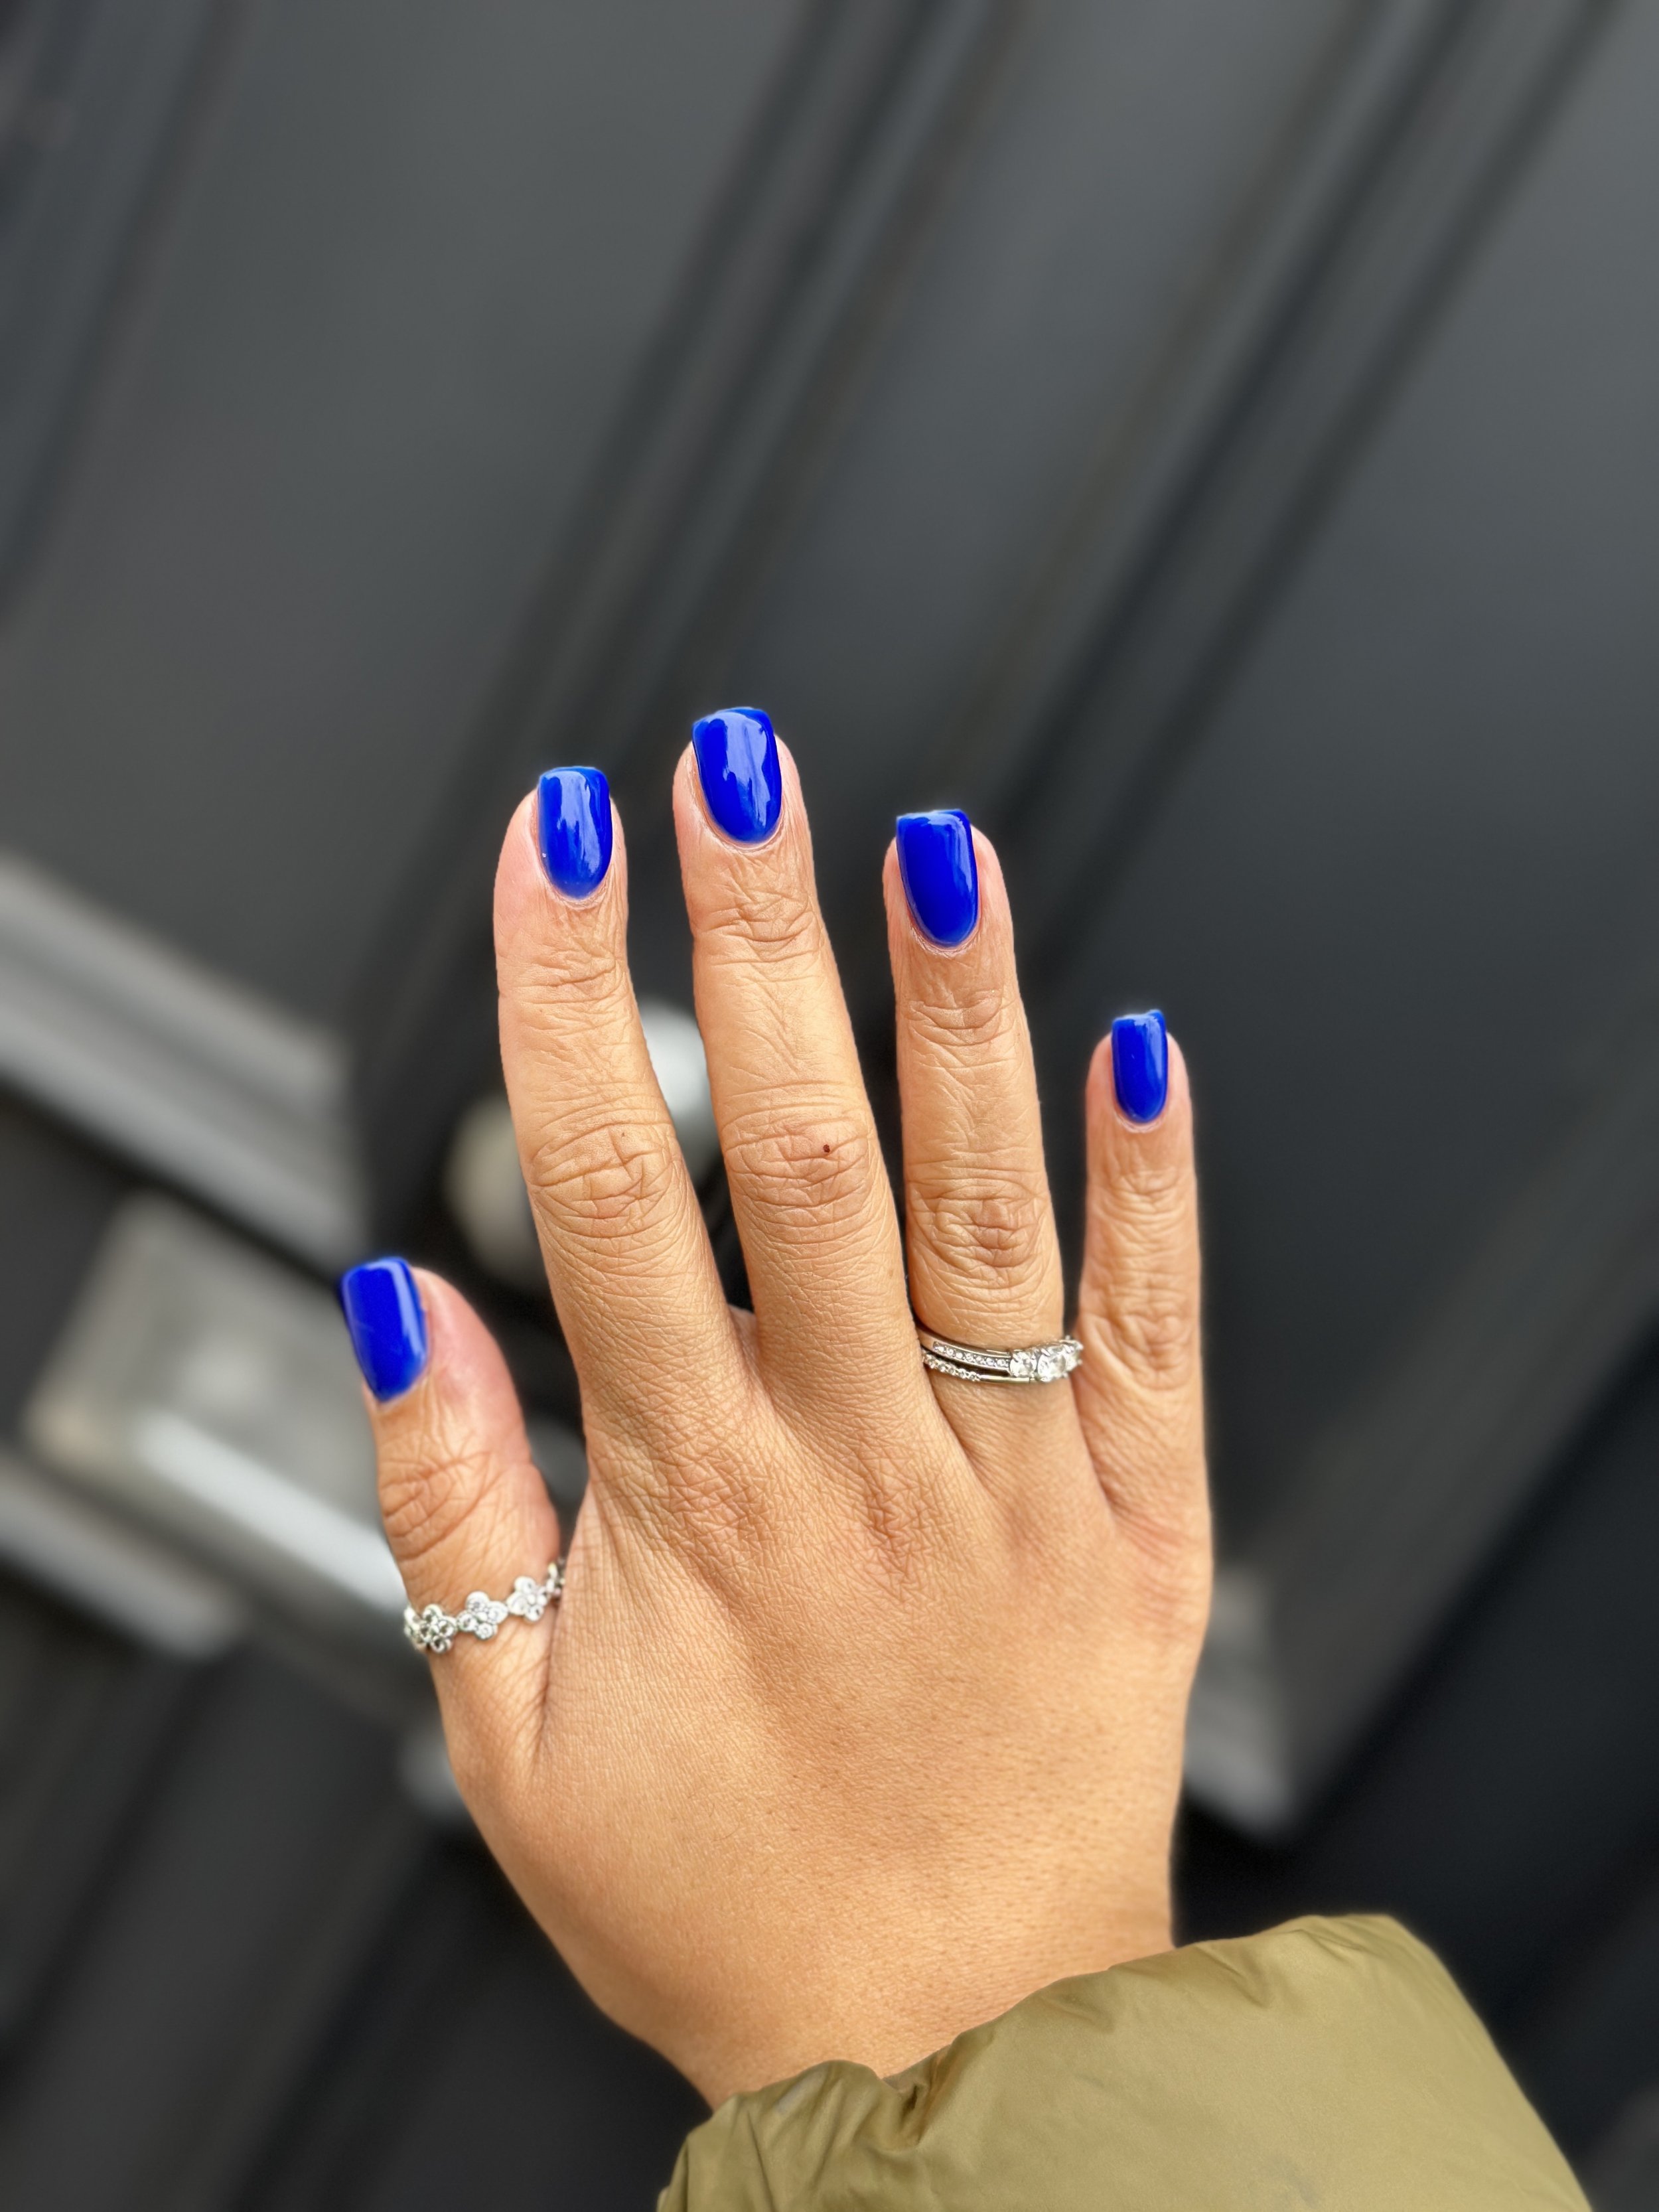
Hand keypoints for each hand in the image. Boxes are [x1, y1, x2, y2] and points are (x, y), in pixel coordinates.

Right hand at [350, 715, 1210, 2104]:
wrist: (958, 2043)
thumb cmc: (734, 1900)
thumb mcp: (513, 1748)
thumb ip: (452, 1508)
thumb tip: (398, 1305)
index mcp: (695, 1503)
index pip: (609, 1193)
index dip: (570, 996)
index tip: (552, 847)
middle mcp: (859, 1462)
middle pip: (801, 1151)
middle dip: (757, 937)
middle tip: (733, 766)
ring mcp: (1015, 1478)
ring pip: (982, 1202)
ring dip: (955, 1009)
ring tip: (927, 846)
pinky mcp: (1142, 1514)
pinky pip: (1154, 1322)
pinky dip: (1151, 1182)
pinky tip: (1140, 1047)